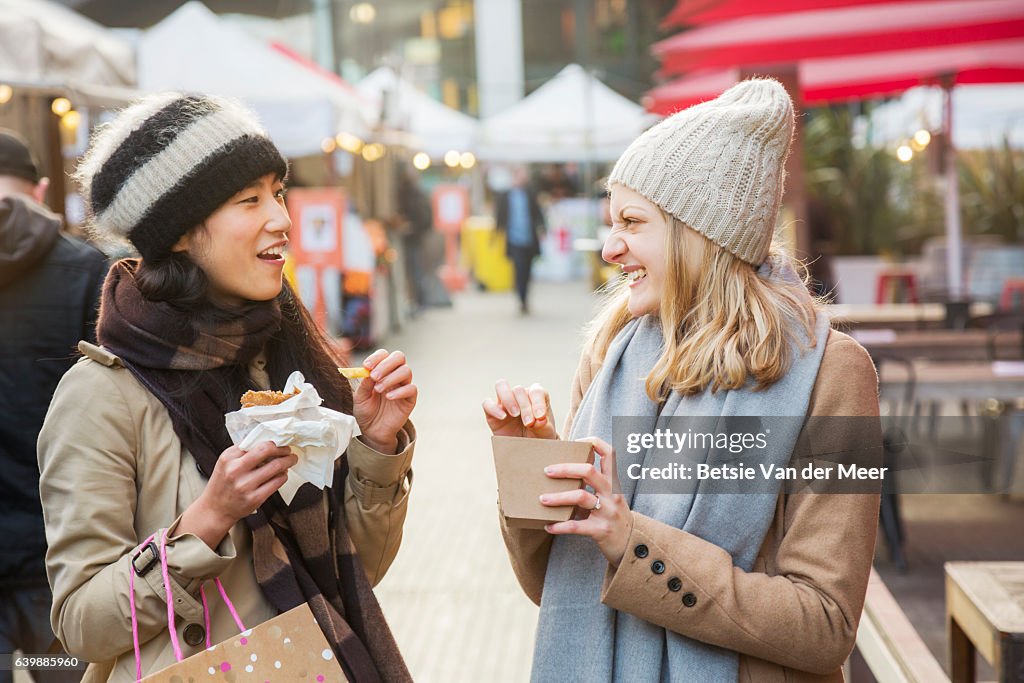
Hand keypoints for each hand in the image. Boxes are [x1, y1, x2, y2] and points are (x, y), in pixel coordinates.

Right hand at [180, 441, 296, 548]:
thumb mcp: (226, 463)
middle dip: (283, 449)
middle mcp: (235, 470)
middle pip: (267, 450)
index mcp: (228, 458)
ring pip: (276, 466)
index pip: (256, 443)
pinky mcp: (255, 498)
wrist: (215, 509)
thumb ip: (243, 452)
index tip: (279, 443)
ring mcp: (246, 485)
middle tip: (289, 450)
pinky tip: (282, 474)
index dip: (272, 442)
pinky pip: (277, 482)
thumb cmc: (223, 484)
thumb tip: (267, 443)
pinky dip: (283, 476)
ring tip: (290, 460)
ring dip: (288, 461)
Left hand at [352, 349, 416, 453]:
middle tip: (374, 377)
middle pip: (399, 357)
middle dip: (386, 364)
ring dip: (391, 378)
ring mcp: (403, 386)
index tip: (366, 366)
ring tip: (378, 389)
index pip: (384, 355)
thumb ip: (364, 383)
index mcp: (381, 370)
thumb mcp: (360, 397)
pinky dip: (400, 391)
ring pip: (406, 371)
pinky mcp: (410, 399)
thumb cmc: (366, 411)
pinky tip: (389, 397)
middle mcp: (394, 375)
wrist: (372, 431)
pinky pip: (411, 389)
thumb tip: (368, 371)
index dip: (376, 357)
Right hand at [483, 380, 556, 439]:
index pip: (536, 391)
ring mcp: (505, 402)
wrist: (527, 450)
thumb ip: (544, 426)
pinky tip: (503, 417)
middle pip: (519, 389)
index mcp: (536, 396)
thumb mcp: (545, 433)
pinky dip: (494, 408)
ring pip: (501, 385)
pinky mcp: (492, 412)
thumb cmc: (539, 437)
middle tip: (529, 423)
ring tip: (515, 414)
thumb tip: (540, 419)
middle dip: (525, 406)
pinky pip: (487, 403)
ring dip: (508, 398)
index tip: (540, 418)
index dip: (538, 402)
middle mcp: (520, 396)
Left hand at [541, 437, 632, 566]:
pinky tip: (548, 525)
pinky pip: (576, 526)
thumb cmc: (614, 517)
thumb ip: (596, 484)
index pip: (609, 454)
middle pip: (589, 471)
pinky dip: (559, 525)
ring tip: (542, 499)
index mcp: (613, 483)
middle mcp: (612, 494)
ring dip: (558, 497)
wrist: (632, 546)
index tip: (576, 441)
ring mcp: (608, 512)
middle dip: (565, 469)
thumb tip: (566, 471)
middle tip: (547, 471)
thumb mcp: (611, 497)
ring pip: (580, 497)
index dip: (594, 443)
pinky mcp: (601, 530)